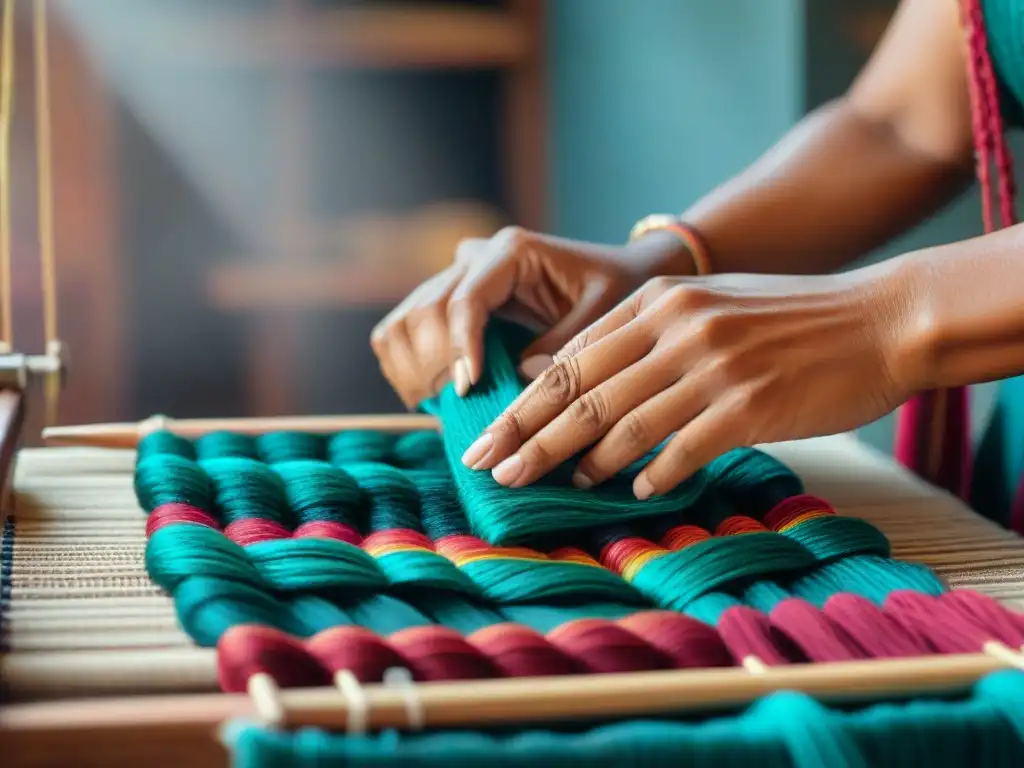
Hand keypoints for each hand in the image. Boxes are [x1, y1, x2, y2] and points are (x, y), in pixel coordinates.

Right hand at [370, 226, 695, 407]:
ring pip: (404, 321)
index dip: (459, 348)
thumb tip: (521, 379)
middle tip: (454, 408)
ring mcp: (455, 278)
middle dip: (432, 365)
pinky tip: (431, 398)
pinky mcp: (447, 301)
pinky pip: (405, 331)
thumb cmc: (617, 290)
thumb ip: (564, 346)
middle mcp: (474, 257)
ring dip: (413, 369)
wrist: (618, 275)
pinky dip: (408, 367)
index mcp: (510, 252)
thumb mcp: (605, 315)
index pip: (465, 300)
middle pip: (424, 311)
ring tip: (439, 408)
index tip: (467, 390)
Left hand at [460, 268, 916, 498]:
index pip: (570, 360)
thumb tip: (573, 375)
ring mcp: (711, 368)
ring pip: (621, 426)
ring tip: (555, 486)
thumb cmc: (786, 317)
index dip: (522, 405)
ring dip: (581, 463)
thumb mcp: (705, 303)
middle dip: (528, 438)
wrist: (876, 320)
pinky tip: (634, 492)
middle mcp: (676, 330)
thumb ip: (642, 333)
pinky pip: (681, 450)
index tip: (488, 437)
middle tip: (491, 472)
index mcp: (658, 302)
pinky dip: (652, 475)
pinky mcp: (747, 406)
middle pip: (580, 395)